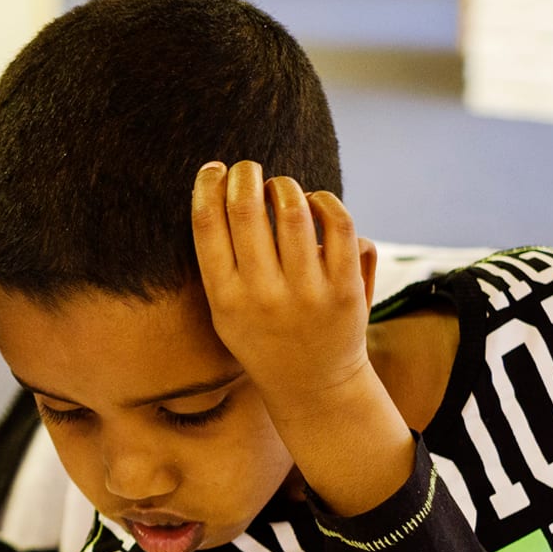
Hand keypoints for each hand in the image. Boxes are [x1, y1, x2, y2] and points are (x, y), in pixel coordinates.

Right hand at [191, 160, 408, 512]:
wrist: (312, 384)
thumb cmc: (262, 338)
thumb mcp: (225, 311)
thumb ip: (221, 262)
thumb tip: (222, 192)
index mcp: (225, 298)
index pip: (207, 226)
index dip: (207, 187)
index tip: (213, 169)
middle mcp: (263, 294)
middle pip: (246, 210)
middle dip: (245, 175)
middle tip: (247, 167)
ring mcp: (307, 292)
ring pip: (292, 210)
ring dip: (283, 186)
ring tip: (279, 187)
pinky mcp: (345, 289)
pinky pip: (338, 225)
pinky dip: (324, 202)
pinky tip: (315, 201)